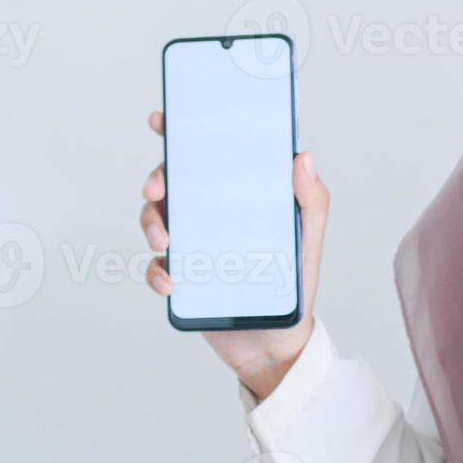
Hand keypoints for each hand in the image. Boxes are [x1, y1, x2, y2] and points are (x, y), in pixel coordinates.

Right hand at [140, 110, 328, 400]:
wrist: (279, 342)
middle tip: (156, 190)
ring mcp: (194, 245)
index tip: (165, 120)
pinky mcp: (183, 278)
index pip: (210, 158)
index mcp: (240, 197)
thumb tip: (302, 155)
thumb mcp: (309, 237)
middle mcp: (212, 215)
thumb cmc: (296, 282)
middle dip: (157, 180)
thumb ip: (311, 200)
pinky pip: (157, 268)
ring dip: (152, 225)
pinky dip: (157, 272)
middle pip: (174, 185)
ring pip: (157, 221)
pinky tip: (171, 281)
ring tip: (165, 242)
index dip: (184, 135)